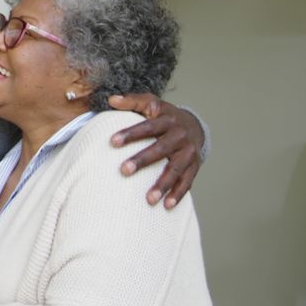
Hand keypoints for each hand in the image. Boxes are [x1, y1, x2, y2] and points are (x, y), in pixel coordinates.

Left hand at [108, 94, 203, 208]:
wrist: (194, 125)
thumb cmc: (165, 116)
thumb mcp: (151, 104)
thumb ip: (132, 101)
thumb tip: (111, 100)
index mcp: (167, 119)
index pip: (147, 127)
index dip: (131, 134)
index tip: (112, 142)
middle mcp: (180, 136)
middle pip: (160, 149)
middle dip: (142, 160)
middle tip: (123, 170)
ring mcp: (188, 152)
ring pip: (175, 169)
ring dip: (163, 185)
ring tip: (149, 199)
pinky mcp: (194, 166)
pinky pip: (187, 182)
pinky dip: (178, 194)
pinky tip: (167, 206)